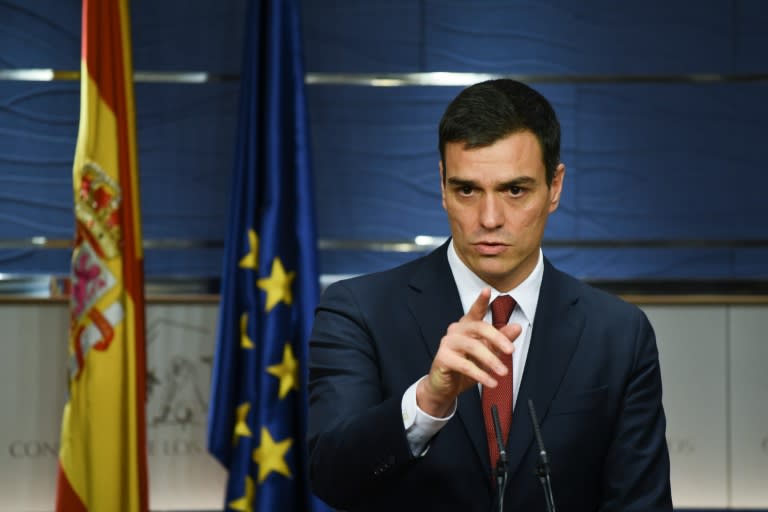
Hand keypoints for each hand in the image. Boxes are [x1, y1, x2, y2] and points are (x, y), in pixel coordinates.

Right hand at [416, 288, 520, 416]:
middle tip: (511, 351)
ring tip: (503, 372)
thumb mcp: (488, 353)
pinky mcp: (442, 358)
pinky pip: (465, 364)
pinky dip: (480, 374)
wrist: (445, 388)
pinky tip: (491, 382)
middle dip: (497, 338)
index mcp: (467, 326)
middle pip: (479, 327)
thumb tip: (517, 327)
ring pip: (472, 346)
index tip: (487, 290)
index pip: (475, 311)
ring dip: (491, 360)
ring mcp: (447, 343)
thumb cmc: (465, 368)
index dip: (481, 300)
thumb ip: (501, 340)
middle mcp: (456, 331)